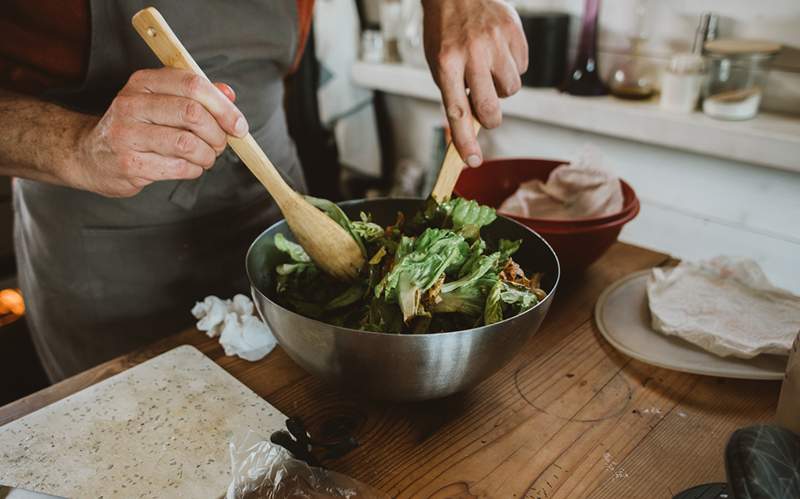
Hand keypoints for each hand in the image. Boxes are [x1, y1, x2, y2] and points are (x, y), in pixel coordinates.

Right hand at [70, 67, 246, 196]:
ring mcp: (127, 135)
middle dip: (217, 133)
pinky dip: (193, 170)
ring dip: (207, 155)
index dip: (223, 106)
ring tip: (205, 157)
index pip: (192, 84)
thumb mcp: (160, 101)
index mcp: (143, 83)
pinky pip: (178, 167)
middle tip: (220, 144)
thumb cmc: (135, 127)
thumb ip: (196, 95)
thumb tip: (229, 94)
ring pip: (188, 143)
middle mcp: (132, 104)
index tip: (238, 125)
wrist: (89, 155)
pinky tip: (189, 167)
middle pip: (192, 113)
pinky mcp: (130, 164)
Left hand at [422, 0, 527, 166]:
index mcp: (445, 63)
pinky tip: (499, 52)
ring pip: (511, 88)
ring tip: (490, 70)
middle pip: (490, 106)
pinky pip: (522, 66)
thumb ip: (454, 94)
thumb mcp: (438, 63)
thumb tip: (469, 131)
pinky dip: (512, 66)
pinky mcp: (513, 30)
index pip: (457, 111)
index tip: (472, 162)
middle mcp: (471, 52)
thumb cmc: (445, 34)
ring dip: (502, 88)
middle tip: (487, 113)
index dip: (465, 141)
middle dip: (490, 119)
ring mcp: (495, 41)